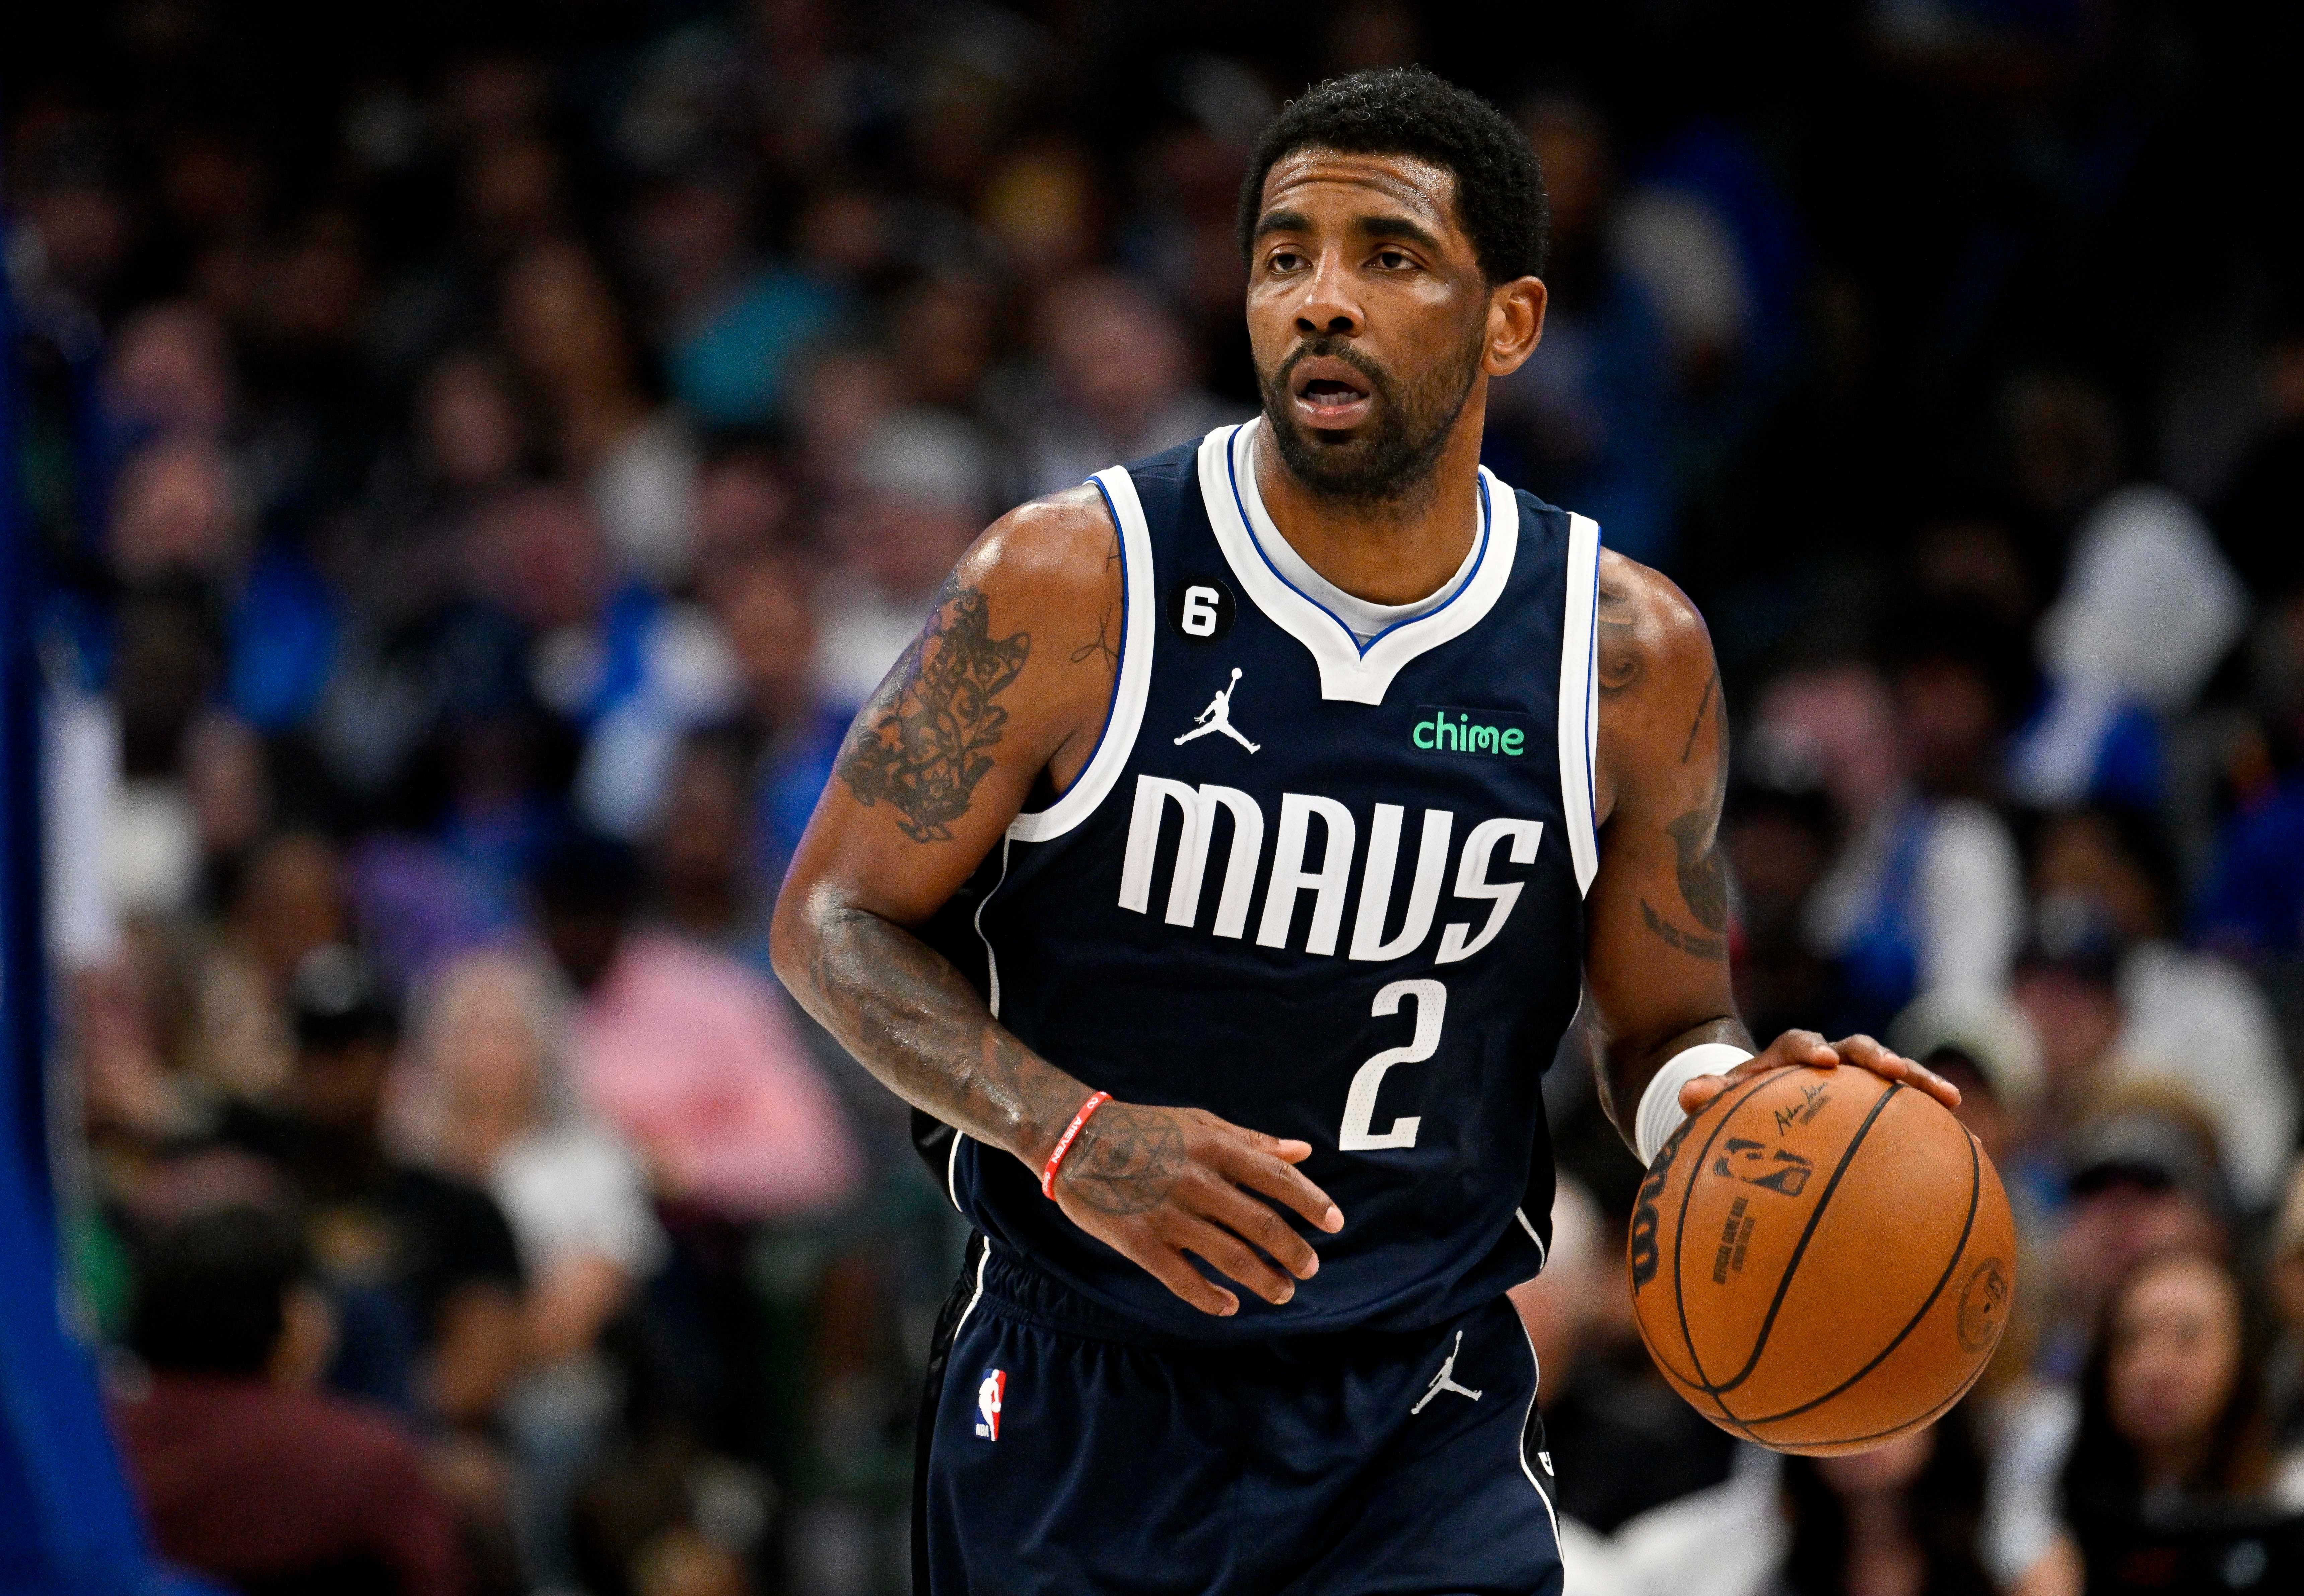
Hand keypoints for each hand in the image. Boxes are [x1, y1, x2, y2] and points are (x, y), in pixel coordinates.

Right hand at [1049, 1101, 1345, 1315]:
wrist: (1074, 1140)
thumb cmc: (1145, 1129)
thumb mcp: (1200, 1124)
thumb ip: (1251, 1142)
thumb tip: (1302, 1152)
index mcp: (1214, 1148)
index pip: (1278, 1178)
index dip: (1312, 1203)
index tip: (1335, 1224)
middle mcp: (1197, 1182)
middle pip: (1261, 1224)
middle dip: (1294, 1251)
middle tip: (1309, 1268)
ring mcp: (1168, 1215)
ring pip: (1230, 1257)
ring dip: (1264, 1280)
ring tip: (1282, 1292)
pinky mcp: (1140, 1242)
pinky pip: (1184, 1280)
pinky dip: (1211, 1298)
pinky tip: (1230, 1306)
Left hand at [1679, 1030, 1960, 1116]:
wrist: (1761, 1096)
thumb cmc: (1740, 1102)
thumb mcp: (1720, 1100)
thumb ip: (1708, 1095)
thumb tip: (1687, 1094)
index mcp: (1788, 1056)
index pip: (1797, 1043)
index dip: (1810, 1048)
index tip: (1823, 1060)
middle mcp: (1828, 1058)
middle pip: (1857, 1048)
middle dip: (1878, 1056)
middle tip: (1896, 1070)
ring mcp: (1859, 1079)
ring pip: (1892, 1074)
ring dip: (1920, 1082)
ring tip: (1952, 1103)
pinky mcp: (1879, 1101)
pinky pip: (1911, 1110)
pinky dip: (1936, 1124)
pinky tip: (1971, 1149)